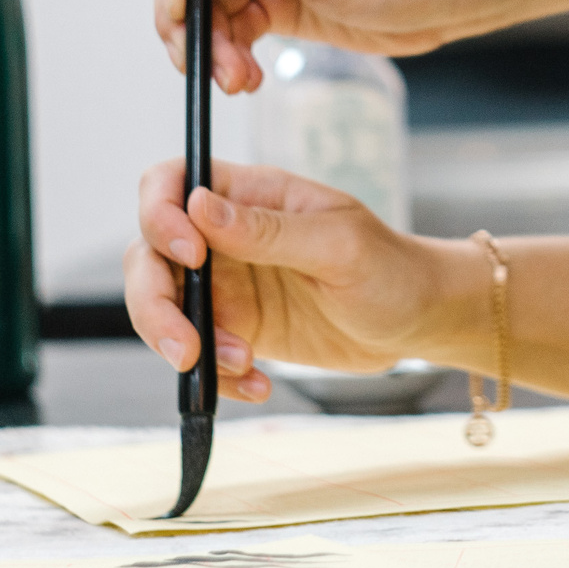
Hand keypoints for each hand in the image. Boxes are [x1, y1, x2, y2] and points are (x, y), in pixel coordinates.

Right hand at [125, 157, 450, 396]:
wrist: (418, 321)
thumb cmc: (391, 267)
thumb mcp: (339, 244)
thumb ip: (270, 229)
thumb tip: (199, 206)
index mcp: (250, 196)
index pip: (172, 183)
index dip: (159, 213)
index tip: (188, 255)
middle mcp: (226, 237)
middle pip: (150, 254)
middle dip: (153, 303)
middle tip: (186, 347)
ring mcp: (228, 285)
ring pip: (165, 307)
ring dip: (184, 345)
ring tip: (242, 365)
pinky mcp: (237, 329)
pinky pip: (199, 353)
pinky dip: (216, 376)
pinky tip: (258, 384)